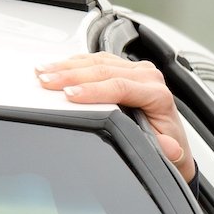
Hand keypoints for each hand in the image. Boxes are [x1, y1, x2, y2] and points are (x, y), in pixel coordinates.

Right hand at [36, 53, 195, 182]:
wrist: (170, 141)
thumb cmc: (165, 145)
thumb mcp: (168, 154)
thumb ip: (166, 149)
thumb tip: (170, 148)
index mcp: (158, 95)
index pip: (120, 87)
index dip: (93, 91)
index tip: (69, 95)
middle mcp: (148, 77)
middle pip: (104, 70)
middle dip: (72, 76)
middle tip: (46, 82)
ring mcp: (136, 70)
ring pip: (98, 61)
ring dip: (67, 66)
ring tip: (43, 72)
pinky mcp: (124, 67)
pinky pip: (97, 59)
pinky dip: (74, 63)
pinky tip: (56, 66)